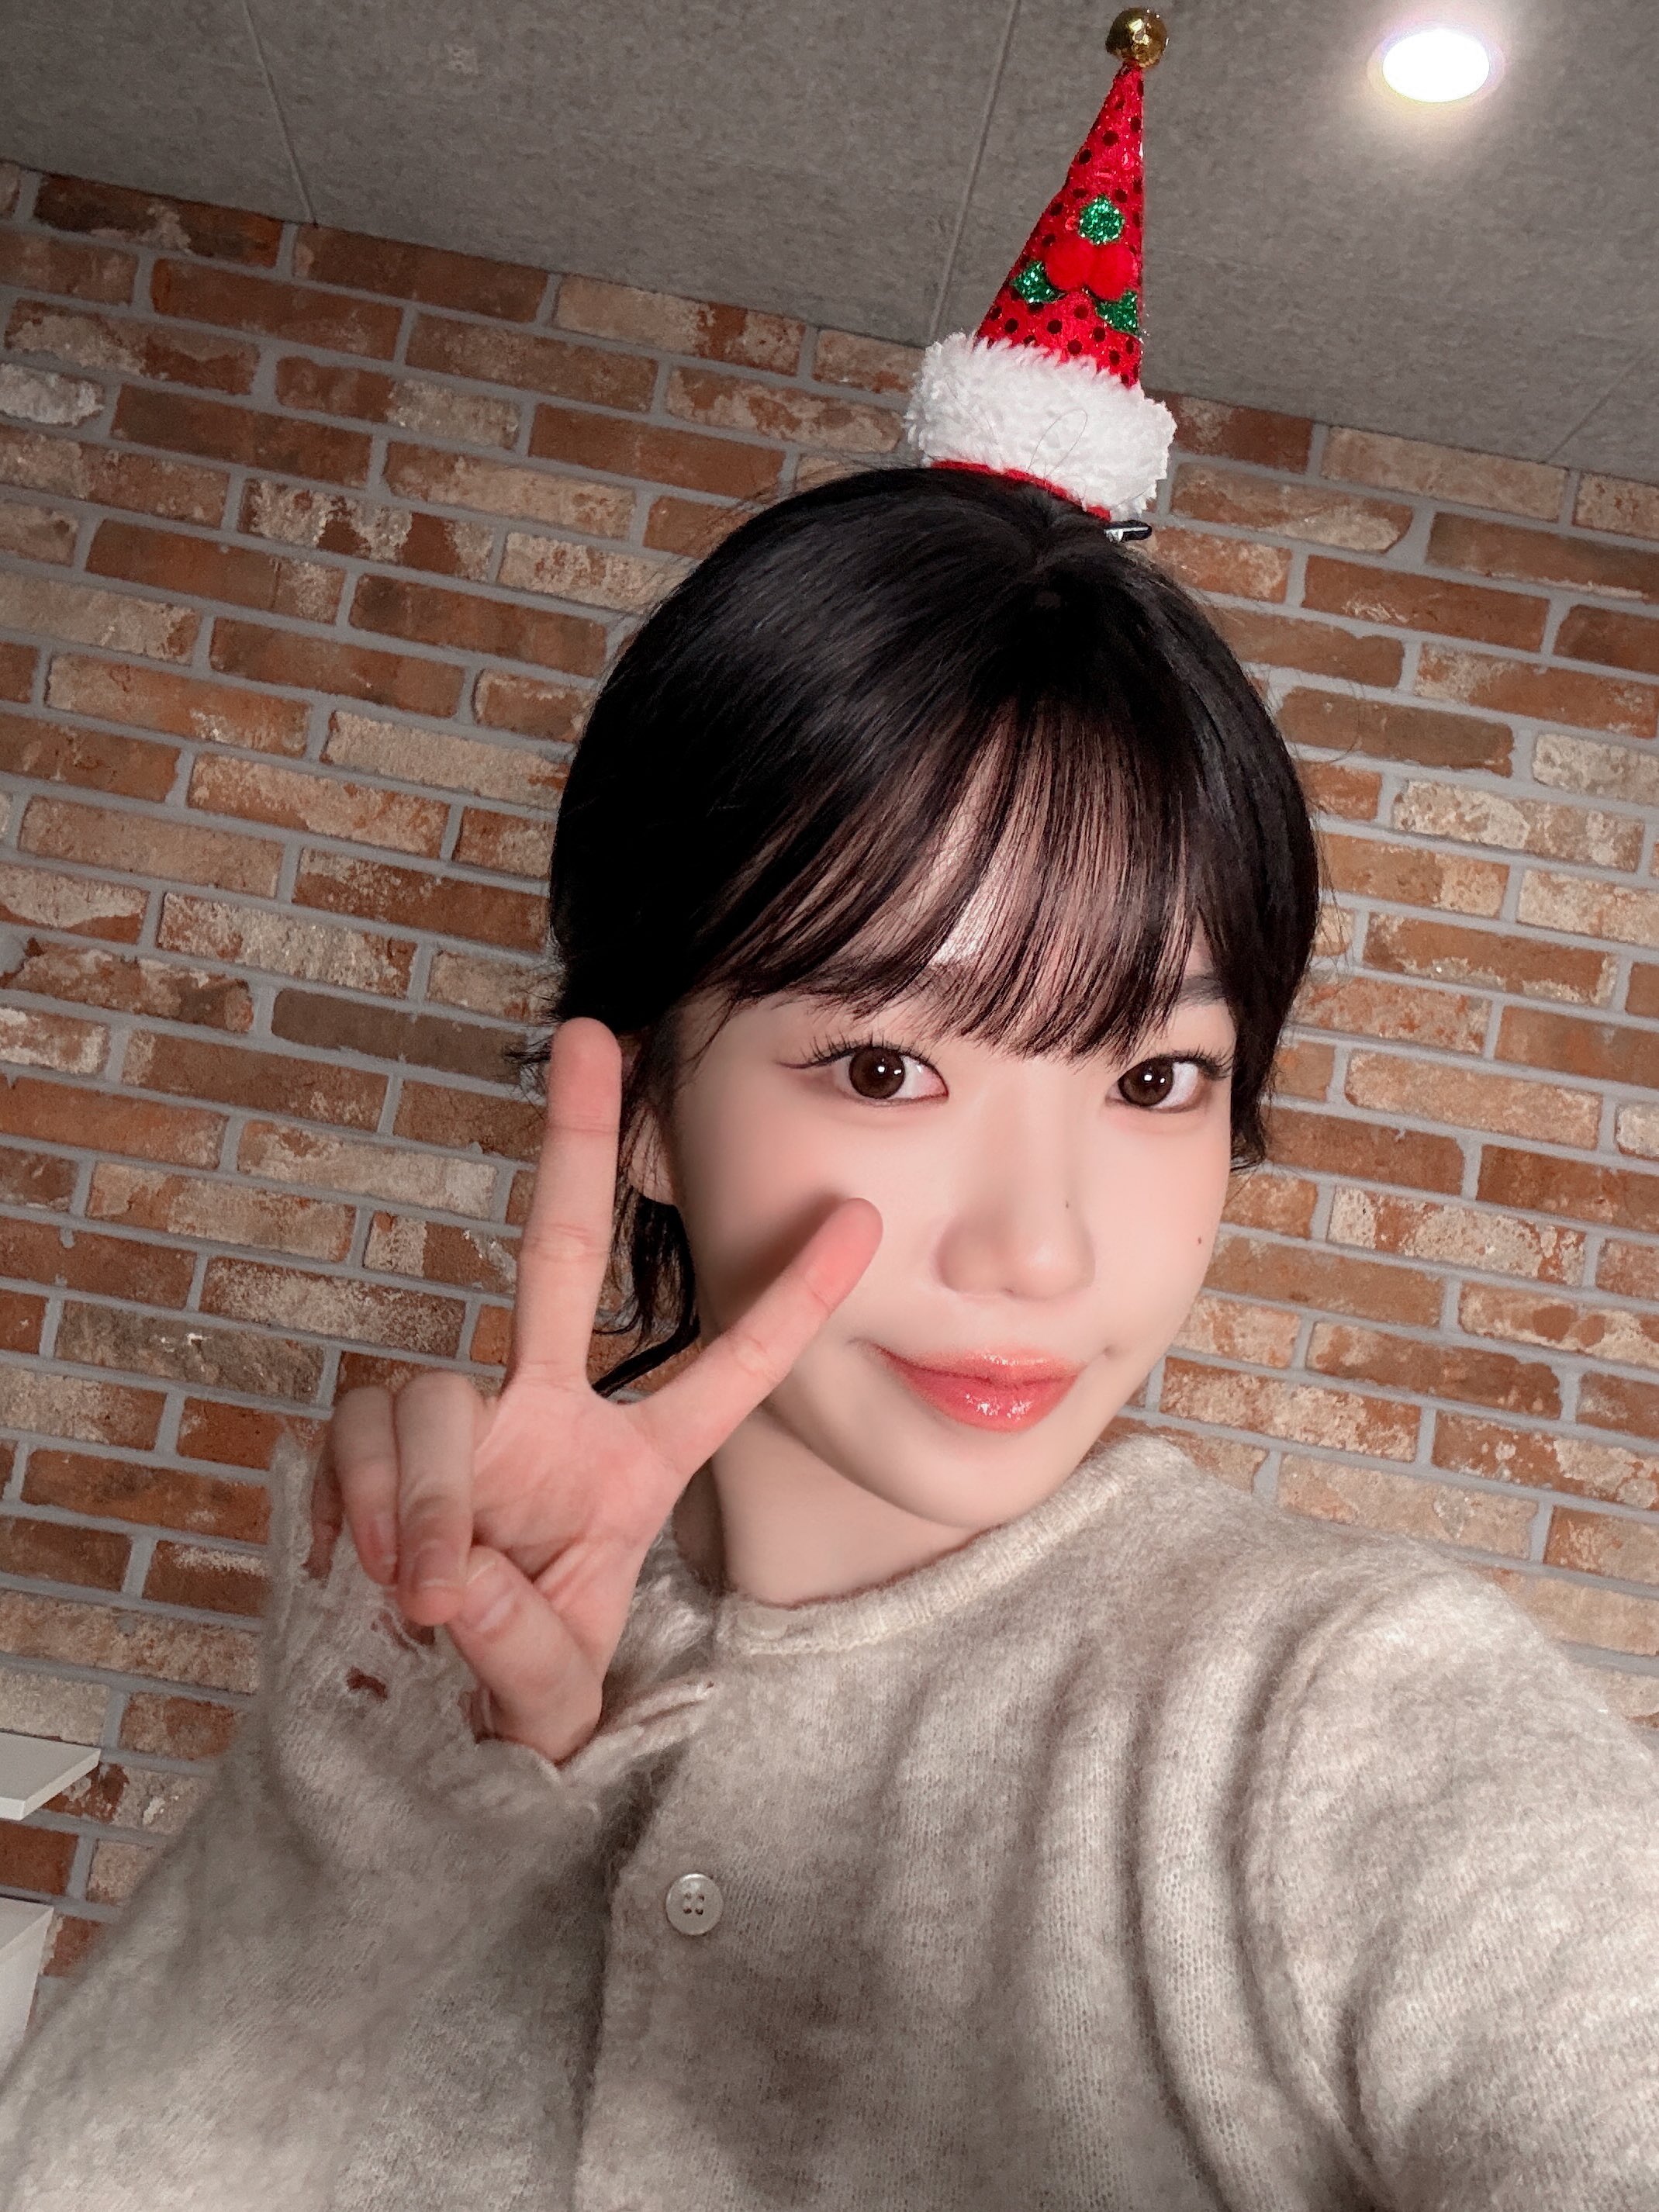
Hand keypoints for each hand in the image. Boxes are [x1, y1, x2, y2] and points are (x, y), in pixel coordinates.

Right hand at [323, 1016, 880, 1765]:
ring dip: (428, 1489)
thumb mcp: (557, 1692)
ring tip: (429, 1589)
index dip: (792, 1299)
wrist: (428, 1725)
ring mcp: (465, 1420)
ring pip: (434, 1388)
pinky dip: (365, 1496)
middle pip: (559, 1255)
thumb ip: (524, 1649)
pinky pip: (360, 1430)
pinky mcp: (378, 1441)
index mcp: (632, 1464)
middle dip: (576, 1144)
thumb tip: (452, 1581)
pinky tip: (371, 1562)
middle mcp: (548, 1415)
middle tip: (589, 1036)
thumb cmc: (522, 1688)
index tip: (866, 1216)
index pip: (725, 1370)